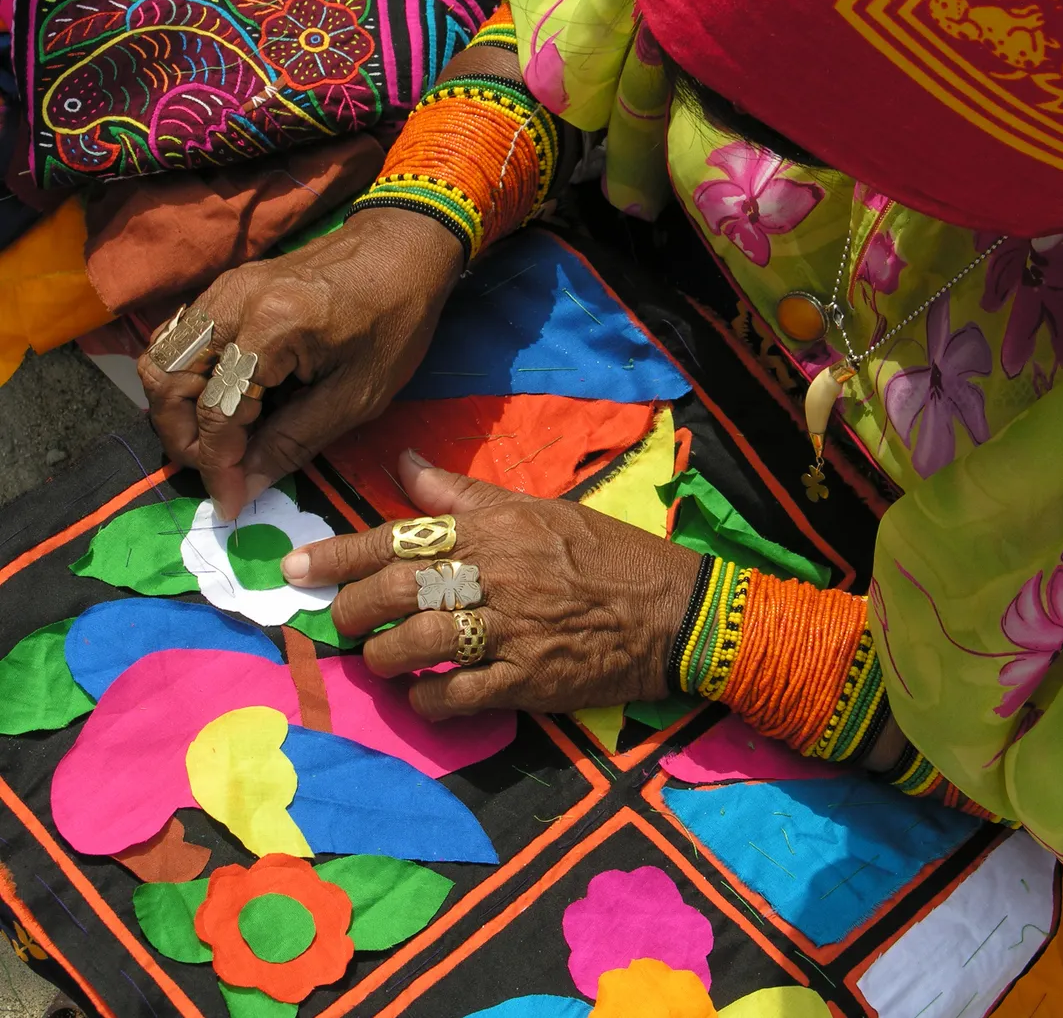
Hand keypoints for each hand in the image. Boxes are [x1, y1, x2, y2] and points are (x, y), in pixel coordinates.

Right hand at [137, 209, 462, 520]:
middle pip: (165, 381)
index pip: (215, 412)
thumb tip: (245, 487)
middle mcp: (231, 303)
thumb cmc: (395, 321)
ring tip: (218, 441)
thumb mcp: (358, 395)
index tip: (228, 503)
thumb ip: (295, 442)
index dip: (216, 467)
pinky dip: (185, 377)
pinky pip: (179, 337)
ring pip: (161, 357)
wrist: (403, 248)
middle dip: (183, 438)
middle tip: (219, 470)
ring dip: (176, 408)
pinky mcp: (225, 287)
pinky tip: (223, 401)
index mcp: (270, 328)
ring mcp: (222, 289)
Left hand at [281, 449, 701, 717]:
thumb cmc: (602, 552)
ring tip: (376, 659)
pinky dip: (427, 700)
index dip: (338, 554)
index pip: (398, 534)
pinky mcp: (529, 680)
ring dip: (383, 657)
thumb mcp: (537, 508)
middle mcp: (496, 572)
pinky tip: (421, 697)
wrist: (671, 609)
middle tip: (339, 622)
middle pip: (398, 590)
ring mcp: (511, 629)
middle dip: (353, 610)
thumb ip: (464, 494)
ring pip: (419, 643)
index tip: (292, 569)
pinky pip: (457, 695)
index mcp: (494, 527)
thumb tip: (404, 462)